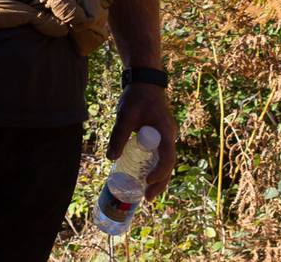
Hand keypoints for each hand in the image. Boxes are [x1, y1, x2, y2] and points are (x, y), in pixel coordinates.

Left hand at [108, 83, 177, 200]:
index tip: (147, 182)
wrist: (144, 81)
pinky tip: (145, 176)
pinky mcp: (161, 135)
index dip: (159, 172)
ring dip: (159, 178)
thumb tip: (111, 158)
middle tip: (147, 198)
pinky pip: (161, 155)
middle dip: (160, 183)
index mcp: (165, 131)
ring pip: (166, 161)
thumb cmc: (136, 96)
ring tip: (147, 193)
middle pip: (169, 164)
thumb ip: (119, 135)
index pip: (168, 157)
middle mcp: (169, 135)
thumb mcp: (125, 114)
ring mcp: (167, 136)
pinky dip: (156, 167)